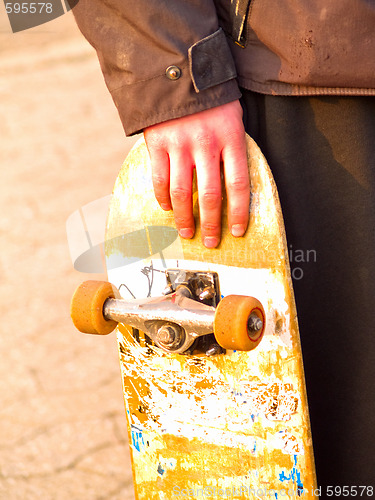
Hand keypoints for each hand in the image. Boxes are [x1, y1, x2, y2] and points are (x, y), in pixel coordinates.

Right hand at [144, 100, 248, 247]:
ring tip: (187, 232)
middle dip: (210, 224)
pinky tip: (167, 208)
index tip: (238, 231)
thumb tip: (231, 189)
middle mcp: (206, 143)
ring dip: (184, 218)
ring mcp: (179, 144)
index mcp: (231, 138)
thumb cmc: (212, 100)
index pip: (238, 185)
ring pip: (182, 193)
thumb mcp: (232, 119)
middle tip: (210, 241)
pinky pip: (159, 179)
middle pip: (209, 195)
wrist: (179, 70)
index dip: (239, 212)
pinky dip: (163, 198)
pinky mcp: (157, 143)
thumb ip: (232, 150)